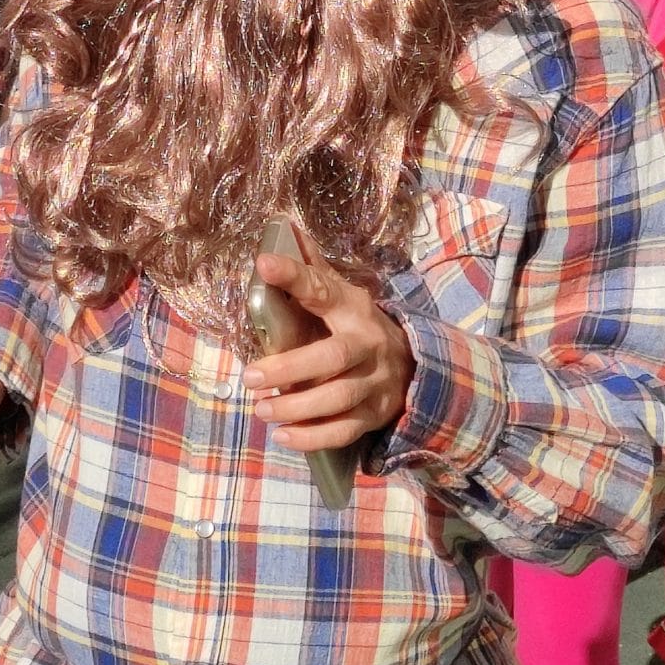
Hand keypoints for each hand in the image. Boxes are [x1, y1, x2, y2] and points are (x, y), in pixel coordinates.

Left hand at [242, 231, 412, 452]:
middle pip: (331, 357)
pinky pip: (344, 431)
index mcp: (354, 309)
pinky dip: (312, 437)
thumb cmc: (360, 328)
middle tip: (249, 377)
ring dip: (296, 408)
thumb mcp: (343, 297)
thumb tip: (285, 228)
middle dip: (289, 368)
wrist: (415, 367)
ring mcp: (374, 383)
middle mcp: (368, 345)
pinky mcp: (374, 414)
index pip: (322, 289)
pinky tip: (282, 436)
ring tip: (261, 410)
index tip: (264, 264)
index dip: (294, 276)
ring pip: (337, 398)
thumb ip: (314, 271)